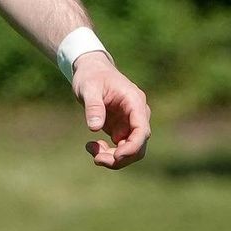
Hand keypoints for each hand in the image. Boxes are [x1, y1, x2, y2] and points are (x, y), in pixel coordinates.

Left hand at [73, 52, 150, 169]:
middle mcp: (137, 114)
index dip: (132, 146)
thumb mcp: (88, 87)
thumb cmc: (91, 76)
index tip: (117, 156)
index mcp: (134, 102)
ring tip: (91, 149)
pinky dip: (107, 152)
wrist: (91, 71)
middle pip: (138, 145)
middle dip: (120, 157)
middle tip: (97, 159)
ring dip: (112, 158)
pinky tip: (91, 145)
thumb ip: (93, 106)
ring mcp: (130, 123)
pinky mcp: (122, 129)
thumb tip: (95, 128)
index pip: (142, 129)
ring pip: (130, 150)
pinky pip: (120, 148)